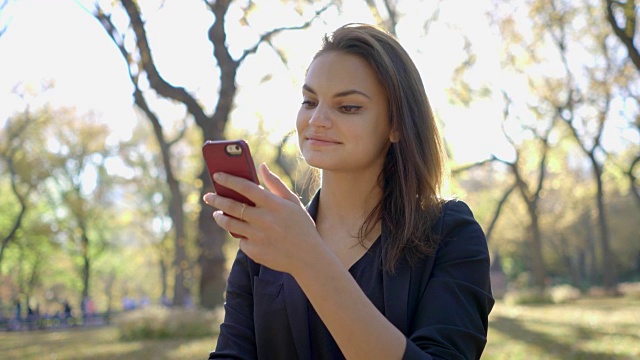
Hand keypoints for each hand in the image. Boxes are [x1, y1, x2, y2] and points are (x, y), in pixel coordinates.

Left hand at [203, 163, 324, 274]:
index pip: (245, 187)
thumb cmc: (301, 226)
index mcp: (273, 204)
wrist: (308, 258)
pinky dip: (241, 235)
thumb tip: (261, 166)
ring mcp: (257, 237)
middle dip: (216, 199)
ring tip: (217, 214)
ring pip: (230, 224)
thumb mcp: (293, 202)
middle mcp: (263, 219)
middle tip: (208, 196)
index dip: (228, 180)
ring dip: (220, 217)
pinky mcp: (254, 251)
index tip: (217, 175)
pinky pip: (241, 240)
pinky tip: (243, 233)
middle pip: (232, 206)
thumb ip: (275, 184)